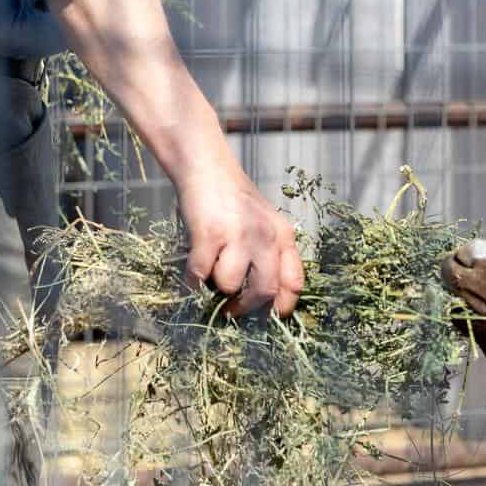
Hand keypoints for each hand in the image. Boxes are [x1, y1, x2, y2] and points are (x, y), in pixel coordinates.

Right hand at [177, 165, 303, 317]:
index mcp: (283, 235)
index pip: (294, 284)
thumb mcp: (265, 223)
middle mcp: (265, 236)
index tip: (266, 317)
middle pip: (264, 292)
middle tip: (231, 312)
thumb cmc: (234, 200)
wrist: (207, 167)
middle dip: (245, 308)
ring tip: (211, 269)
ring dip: (215, 285)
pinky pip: (199, 275)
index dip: (280, 308)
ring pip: (229, 285)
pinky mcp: (209, 235)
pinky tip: (193, 268)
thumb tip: (266, 303)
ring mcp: (237, 235)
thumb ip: (270, 256)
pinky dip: (192, 280)